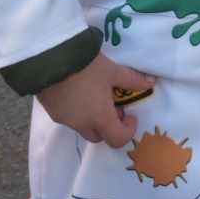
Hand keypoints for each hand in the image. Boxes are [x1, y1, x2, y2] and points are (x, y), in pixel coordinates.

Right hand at [37, 53, 154, 147]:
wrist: (49, 58)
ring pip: (82, 127)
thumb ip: (132, 79)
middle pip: (99, 136)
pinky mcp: (51, 110)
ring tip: (94, 93)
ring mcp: (64, 119)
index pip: (117, 140)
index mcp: (99, 118)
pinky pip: (69, 117)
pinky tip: (77, 90)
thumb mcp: (112, 71)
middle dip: (109, 125)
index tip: (130, 115)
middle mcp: (81, 124)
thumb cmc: (86, 67)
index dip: (128, 130)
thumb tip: (151, 82)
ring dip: (92, 118)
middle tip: (113, 104)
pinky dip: (77, 111)